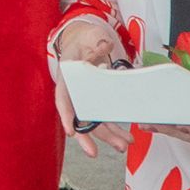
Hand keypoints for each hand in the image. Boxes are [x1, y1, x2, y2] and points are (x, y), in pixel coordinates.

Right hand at [54, 19, 131, 158]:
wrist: (86, 42)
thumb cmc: (84, 40)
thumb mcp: (89, 36)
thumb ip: (96, 41)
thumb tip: (105, 45)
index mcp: (67, 77)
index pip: (63, 99)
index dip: (66, 116)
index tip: (70, 131)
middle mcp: (74, 92)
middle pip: (79, 118)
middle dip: (88, 136)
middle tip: (94, 153)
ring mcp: (86, 99)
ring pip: (94, 122)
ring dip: (108, 136)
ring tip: (123, 146)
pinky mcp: (97, 102)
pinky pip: (104, 118)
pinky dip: (115, 129)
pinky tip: (127, 137)